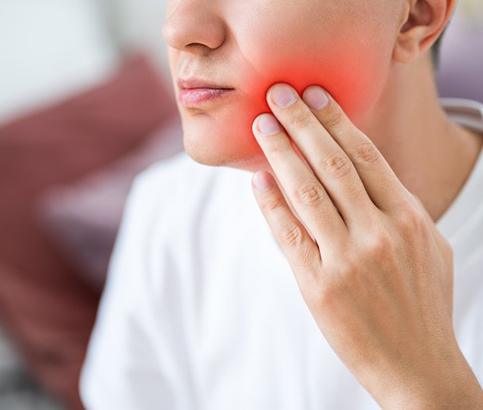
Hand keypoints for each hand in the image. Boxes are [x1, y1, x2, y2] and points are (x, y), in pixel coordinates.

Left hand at [250, 84, 482, 408]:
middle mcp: (378, 233)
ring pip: (306, 192)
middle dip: (301, 123)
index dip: (336, 121)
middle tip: (277, 93)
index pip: (365, 156)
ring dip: (280, 153)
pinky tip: (258, 179)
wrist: (417, 364)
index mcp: (408, 217)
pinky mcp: (319, 285)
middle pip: (332, 163)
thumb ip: (394, 207)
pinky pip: (289, 234)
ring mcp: (347, 259)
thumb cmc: (421, 301)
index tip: (314, 95)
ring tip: (261, 126)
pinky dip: (271, 203)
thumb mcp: (425, 245)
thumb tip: (358, 172)